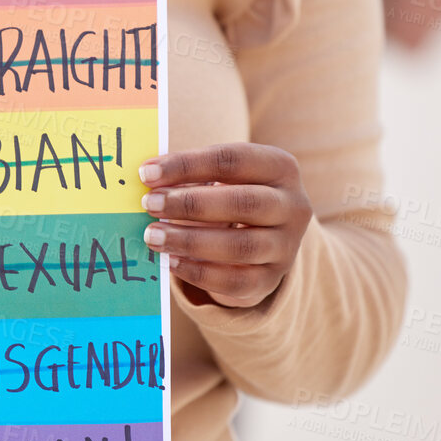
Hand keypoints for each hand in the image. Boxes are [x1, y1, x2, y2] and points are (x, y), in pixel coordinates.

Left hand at [139, 145, 312, 308]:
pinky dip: (199, 272)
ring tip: (153, 235)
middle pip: (243, 203)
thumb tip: (148, 178)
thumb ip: (191, 175)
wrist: (266, 239)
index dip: (187, 165)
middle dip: (190, 204)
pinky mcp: (271, 280)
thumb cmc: (233, 196)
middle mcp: (293, 206)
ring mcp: (286, 247)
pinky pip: (235, 281)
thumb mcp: (223, 177)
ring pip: (240, 246)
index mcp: (280, 167)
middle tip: (150, 204)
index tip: (147, 173)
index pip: (232, 160)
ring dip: (190, 240)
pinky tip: (171, 261)